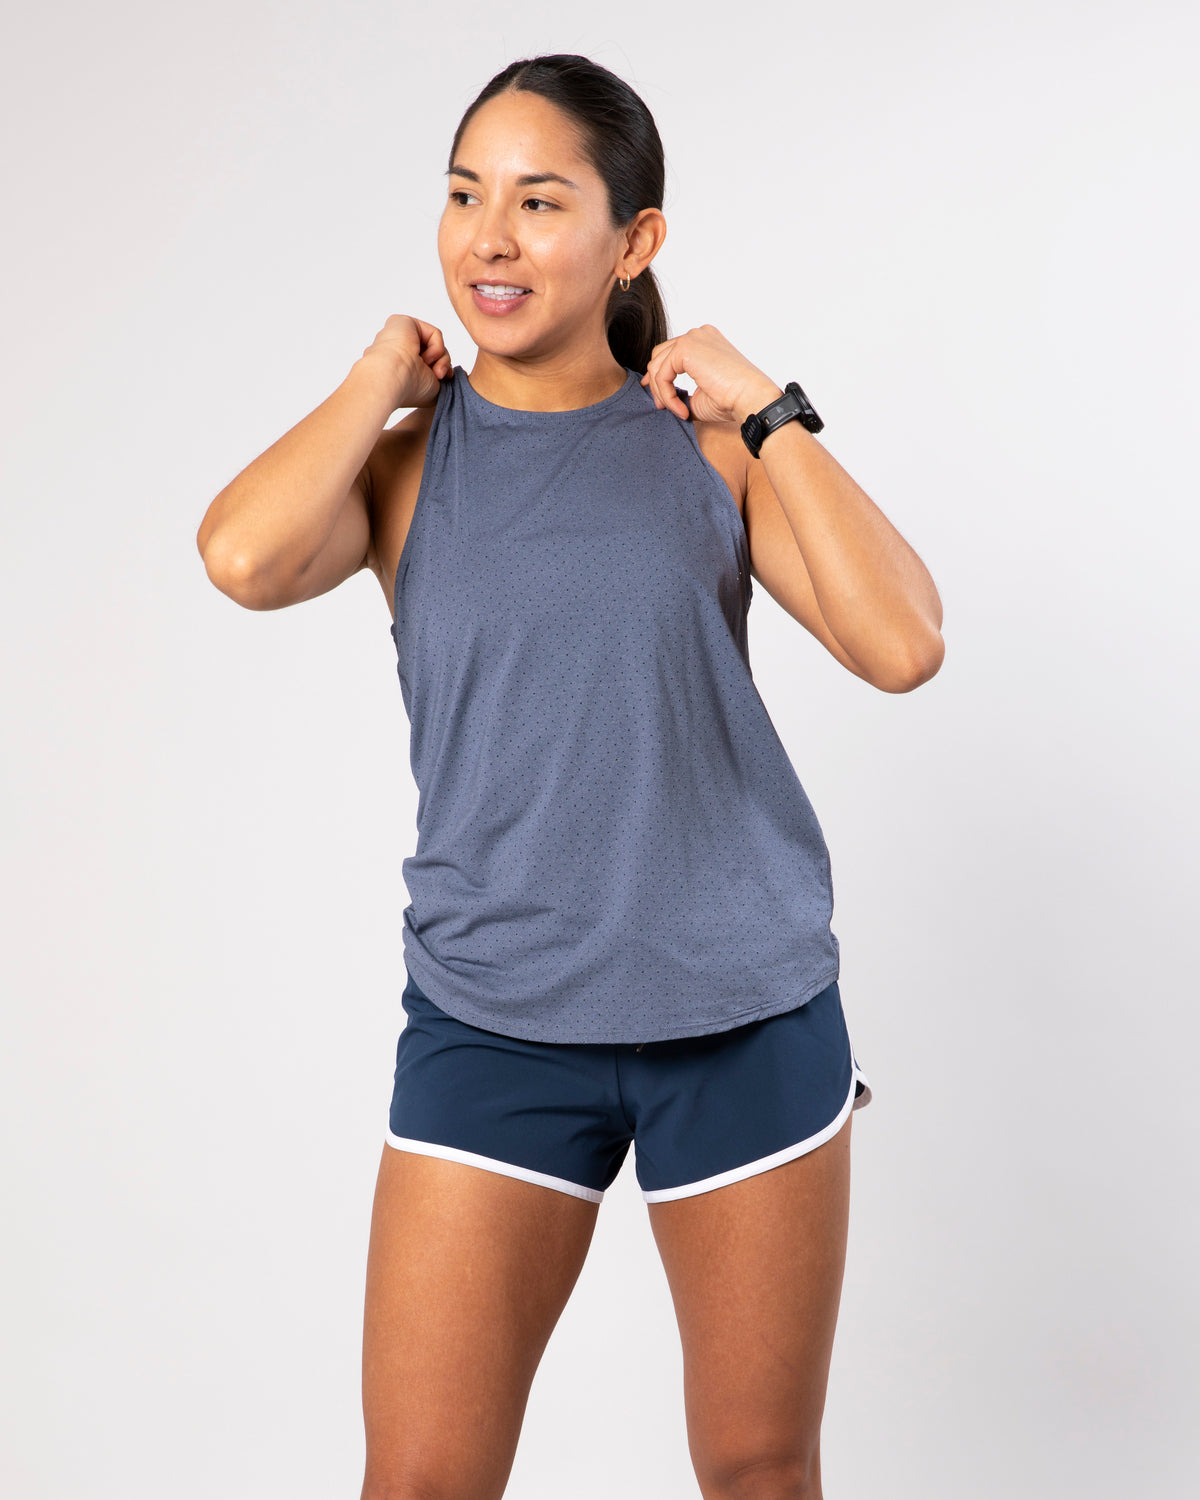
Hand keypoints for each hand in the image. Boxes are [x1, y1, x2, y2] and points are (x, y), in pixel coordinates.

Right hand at [360, 315, 453, 407]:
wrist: (392, 380)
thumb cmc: (409, 389)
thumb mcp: (433, 388)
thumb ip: (440, 376)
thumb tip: (447, 370)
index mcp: (400, 367)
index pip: (426, 364)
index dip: (440, 371)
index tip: (443, 380)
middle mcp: (397, 351)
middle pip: (433, 352)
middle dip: (442, 364)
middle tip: (439, 376)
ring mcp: (398, 336)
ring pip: (435, 344)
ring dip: (441, 359)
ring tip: (433, 371)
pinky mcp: (403, 322)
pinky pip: (435, 334)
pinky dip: (437, 348)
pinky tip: (425, 358)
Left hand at [640, 325, 783, 425]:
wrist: (750, 397)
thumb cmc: (732, 399)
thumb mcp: (700, 395)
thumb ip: (681, 391)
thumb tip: (662, 398)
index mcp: (705, 341)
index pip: (671, 353)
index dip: (659, 375)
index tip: (659, 398)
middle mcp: (698, 335)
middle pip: (660, 355)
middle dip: (655, 382)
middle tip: (661, 406)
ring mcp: (691, 338)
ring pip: (657, 366)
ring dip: (662, 393)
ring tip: (678, 411)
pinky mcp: (685, 348)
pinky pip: (661, 374)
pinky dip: (667, 395)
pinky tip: (682, 410)